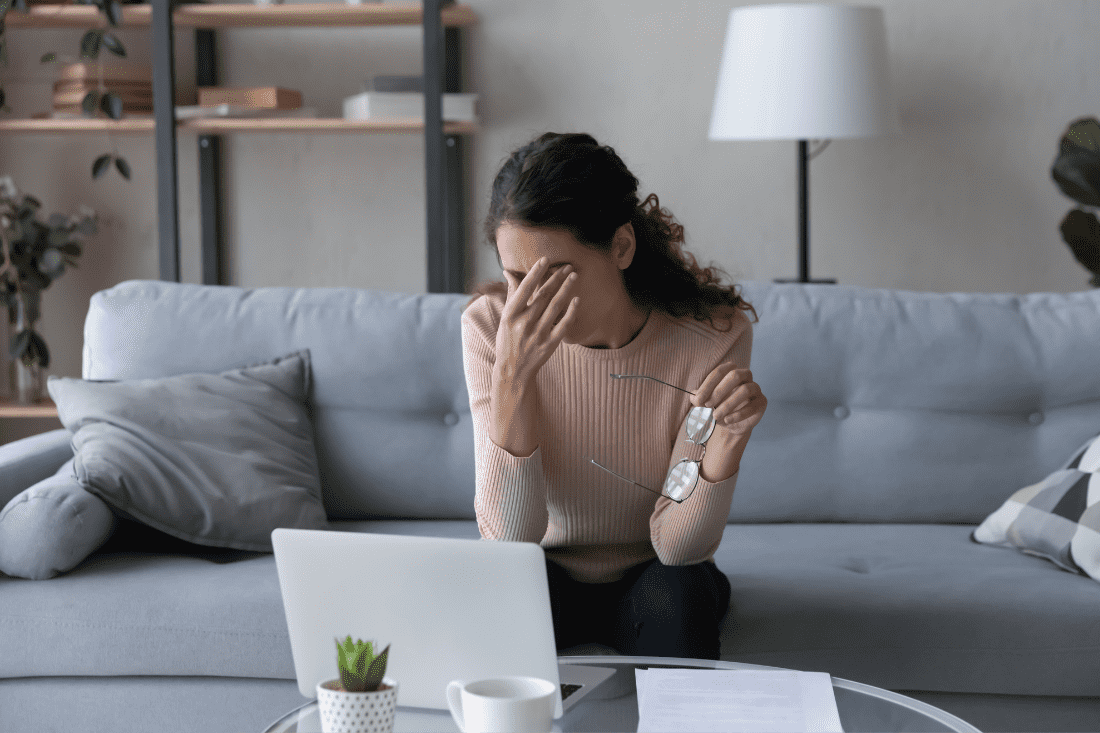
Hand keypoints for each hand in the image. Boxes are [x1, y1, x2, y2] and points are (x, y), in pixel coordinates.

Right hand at [496, 256, 579, 384]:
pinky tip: (577, 300)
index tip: (546, 259)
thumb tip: (509, 272)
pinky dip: (571, 311)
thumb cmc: (508, 340)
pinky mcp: (549, 344)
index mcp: (510, 315)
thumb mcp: (505, 318)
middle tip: (567, 266)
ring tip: (574, 276)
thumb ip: (512, 295)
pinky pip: (563, 324)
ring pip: (556, 306)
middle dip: (557, 277)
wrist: (513, 370)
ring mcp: (537, 334)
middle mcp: (524, 324)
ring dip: (566, 289)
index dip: (535, 273)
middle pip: (544, 295)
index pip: (524, 289)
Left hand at [689, 362, 766, 435]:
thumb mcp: (706, 403)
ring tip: (716, 415)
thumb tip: (692, 396)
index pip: (720, 371)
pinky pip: (752, 406)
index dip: (708, 385)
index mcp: (730, 371)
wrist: (731, 422)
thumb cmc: (718, 407)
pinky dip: (738, 414)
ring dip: (728, 404)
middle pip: (735, 375)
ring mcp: (755, 388)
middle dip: (719, 391)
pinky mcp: (762, 402)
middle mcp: (745, 376)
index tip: (698, 399)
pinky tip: (727, 420)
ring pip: (745, 390)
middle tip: (707, 405)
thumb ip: (700, 398)